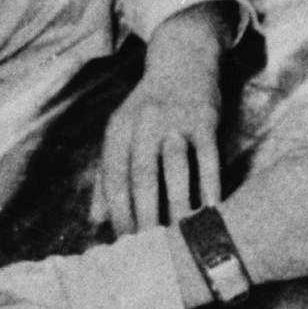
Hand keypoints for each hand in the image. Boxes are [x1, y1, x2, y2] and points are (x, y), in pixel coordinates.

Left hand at [94, 11, 230, 233]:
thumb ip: (105, 177)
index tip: (124, 244)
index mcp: (118, 130)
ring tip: (181, 236)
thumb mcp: (121, 134)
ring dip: (178, 205)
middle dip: (145, 216)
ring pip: (175, 170)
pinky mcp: (204, 119)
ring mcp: (176, 121)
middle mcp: (143, 125)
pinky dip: (210, 185)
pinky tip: (212, 210)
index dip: (117, 213)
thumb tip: (95, 220)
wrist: (182, 59)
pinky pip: (208, 158)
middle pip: (142, 178)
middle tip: (151, 249)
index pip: (113, 178)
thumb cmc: (147, 108)